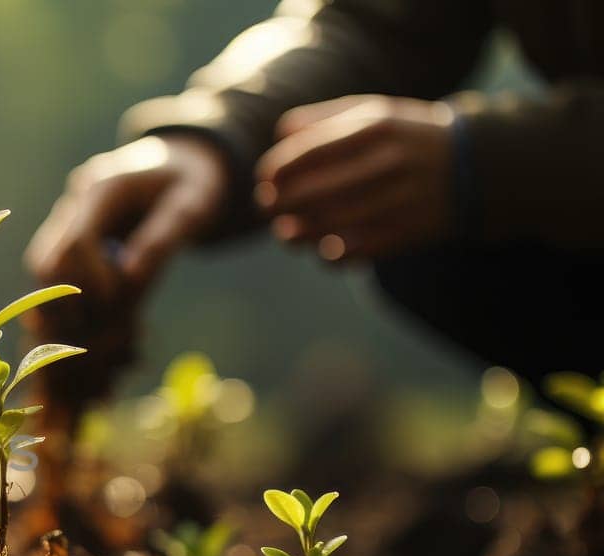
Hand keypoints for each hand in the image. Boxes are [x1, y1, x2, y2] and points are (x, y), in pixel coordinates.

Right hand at [25, 134, 228, 297]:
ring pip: (44, 270)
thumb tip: (129, 275)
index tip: (118, 301)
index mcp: (103, 190)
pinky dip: (73, 294)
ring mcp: (66, 219)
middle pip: (47, 262)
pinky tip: (107, 301)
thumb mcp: (191, 208)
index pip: (76, 243)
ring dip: (71, 300)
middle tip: (114, 313)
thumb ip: (160, 240)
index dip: (91, 280)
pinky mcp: (67, 235)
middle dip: (77, 296)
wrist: (179, 164)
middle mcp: (75, 203)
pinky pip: (54, 273)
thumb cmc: (191, 184)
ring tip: (112, 309)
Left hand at [257, 95, 453, 261]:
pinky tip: (321, 249)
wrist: (478, 166)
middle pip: (316, 191)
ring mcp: (402, 199)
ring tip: (285, 232)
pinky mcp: (410, 232)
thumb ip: (325, 119)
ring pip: (333, 224)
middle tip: (267, 207)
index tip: (265, 179)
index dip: (277, 170)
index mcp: (378, 127)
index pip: (310, 151)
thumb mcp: (375, 114)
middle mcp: (390, 162)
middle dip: (282, 203)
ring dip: (299, 233)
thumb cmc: (408, 137)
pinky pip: (358, 251)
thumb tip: (279, 134)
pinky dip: (331, 255)